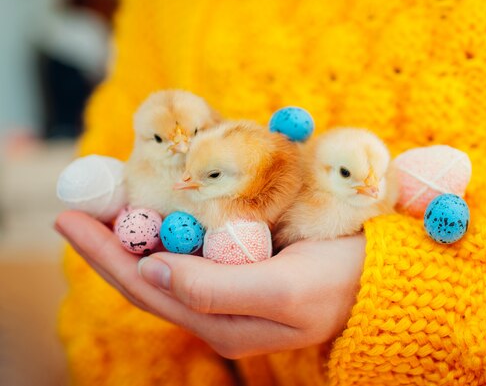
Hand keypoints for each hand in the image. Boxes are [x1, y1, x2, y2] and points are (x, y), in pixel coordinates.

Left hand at [55, 211, 365, 357]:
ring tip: (113, 195)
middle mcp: (220, 306)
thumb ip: (216, 289)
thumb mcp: (283, 292)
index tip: (70, 219)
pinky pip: (199, 241)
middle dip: (112, 239)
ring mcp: (233, 283)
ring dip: (140, 227)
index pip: (146, 289)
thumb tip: (150, 271)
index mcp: (222, 321)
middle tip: (82, 201)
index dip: (105, 255)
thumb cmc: (340, 283)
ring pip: (171, 256)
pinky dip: (176, 219)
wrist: (382, 274)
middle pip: (149, 273)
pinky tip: (165, 199)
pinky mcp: (247, 262)